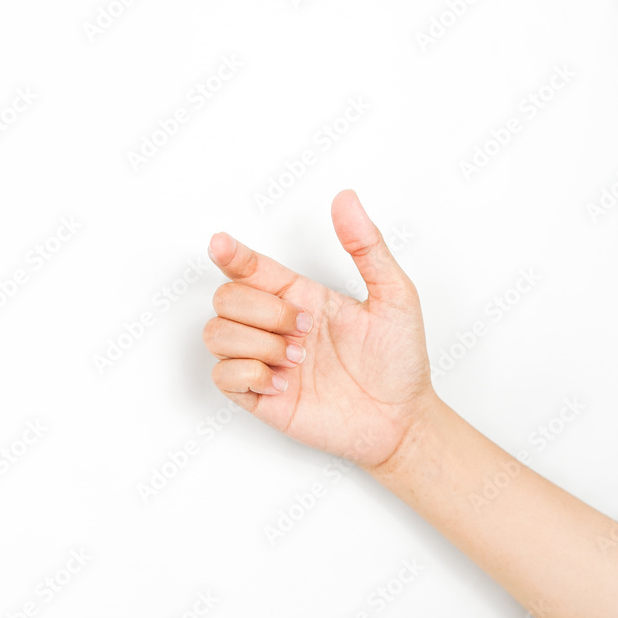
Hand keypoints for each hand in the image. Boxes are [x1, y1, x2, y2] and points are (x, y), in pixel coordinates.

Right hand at [202, 190, 435, 467]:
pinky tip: (284, 383)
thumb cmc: (399, 361)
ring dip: (257, 343)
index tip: (221, 245)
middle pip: (225, 298)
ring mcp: (264, 360)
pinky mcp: (259, 396)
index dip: (230, 254)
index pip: (249, 268)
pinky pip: (222, 376)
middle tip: (307, 331)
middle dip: (263, 311)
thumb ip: (367, 246)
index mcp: (300, 296)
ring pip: (216, 333)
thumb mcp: (394, 295)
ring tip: (298, 360)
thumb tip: (347, 199)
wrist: (401, 419)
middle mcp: (275, 325)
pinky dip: (250, 375)